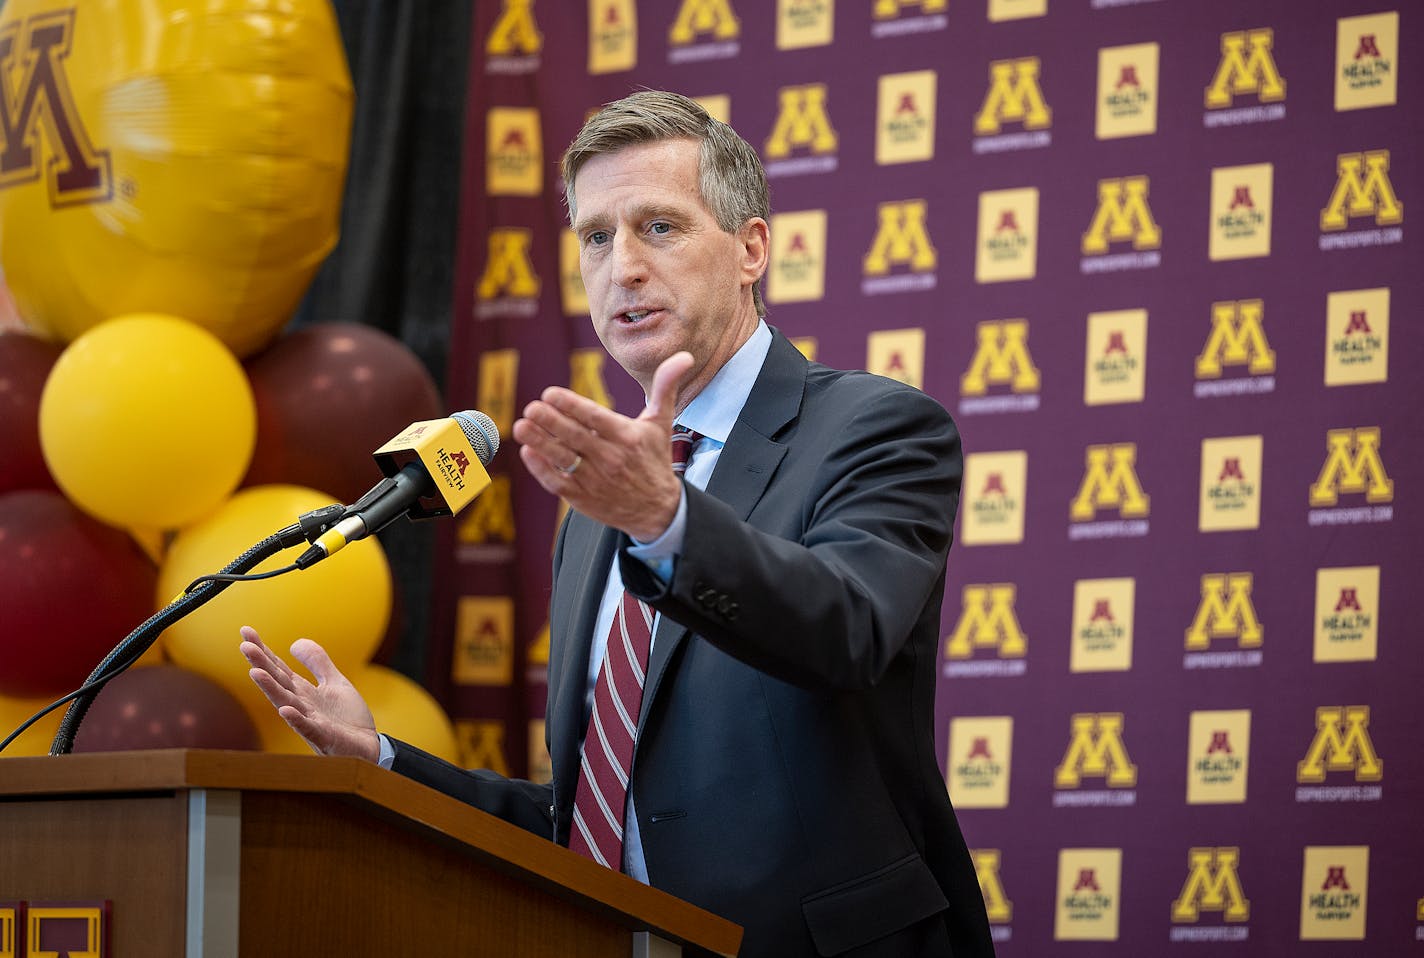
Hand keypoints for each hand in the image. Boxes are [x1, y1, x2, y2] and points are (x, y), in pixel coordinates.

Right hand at [238, 626, 379, 762]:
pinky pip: (309, 728)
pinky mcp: (325, 738)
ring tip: (255, 672)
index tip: (246, 631)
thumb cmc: (348, 719)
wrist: (369, 747)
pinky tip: (285, 710)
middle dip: (261, 664)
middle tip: (245, 646)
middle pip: (278, 682)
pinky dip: (296, 719)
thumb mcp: (335, 682)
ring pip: (287, 703)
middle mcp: (301, 706)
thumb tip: (295, 642)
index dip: (264, 650)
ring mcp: (311, 722)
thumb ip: (317, 663)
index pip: (279, 668)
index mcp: (303, 692)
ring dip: (271, 689)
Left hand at [513, 351, 694, 541]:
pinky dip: (541, 469)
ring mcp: (595, 480)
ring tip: (520, 426)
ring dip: (540, 442)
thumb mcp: (662, 423)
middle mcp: (611, 458)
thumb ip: (665, 387)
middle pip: (575, 437)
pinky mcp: (582, 498)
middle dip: (550, 421)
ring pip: (563, 459)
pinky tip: (528, 452)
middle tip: (531, 407)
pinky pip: (557, 482)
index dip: (571, 405)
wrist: (657, 510)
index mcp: (627, 437)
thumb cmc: (654, 460)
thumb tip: (683, 356)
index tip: (550, 393)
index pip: (595, 418)